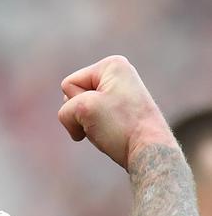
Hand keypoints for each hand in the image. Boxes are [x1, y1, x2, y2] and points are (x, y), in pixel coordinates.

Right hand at [57, 55, 176, 170]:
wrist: (148, 150)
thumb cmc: (120, 126)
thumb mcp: (84, 109)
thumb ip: (66, 108)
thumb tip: (82, 123)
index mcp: (111, 65)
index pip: (68, 84)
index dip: (76, 104)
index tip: (100, 112)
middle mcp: (117, 75)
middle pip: (73, 95)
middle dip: (81, 113)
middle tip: (104, 122)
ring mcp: (119, 94)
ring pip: (81, 110)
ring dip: (86, 124)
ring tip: (108, 129)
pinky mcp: (120, 112)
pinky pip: (92, 120)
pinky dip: (94, 130)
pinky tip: (111, 135)